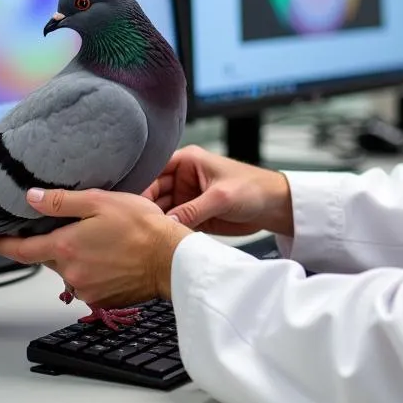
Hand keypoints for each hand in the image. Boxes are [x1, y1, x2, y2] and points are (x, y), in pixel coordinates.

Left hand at [0, 188, 191, 305]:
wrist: (172, 261)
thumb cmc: (143, 229)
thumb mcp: (101, 202)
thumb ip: (63, 201)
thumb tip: (32, 198)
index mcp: (66, 248)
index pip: (21, 250)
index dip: (2, 245)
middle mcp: (71, 273)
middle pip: (50, 258)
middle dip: (58, 243)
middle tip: (82, 227)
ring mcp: (86, 290)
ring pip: (70, 271)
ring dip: (79, 257)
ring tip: (106, 241)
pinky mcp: (102, 300)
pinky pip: (88, 283)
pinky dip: (95, 271)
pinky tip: (114, 257)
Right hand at [144, 145, 293, 237]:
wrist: (273, 206)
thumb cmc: (253, 188)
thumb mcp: (221, 197)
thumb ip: (193, 210)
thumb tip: (166, 224)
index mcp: (187, 161)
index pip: (154, 171)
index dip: (140, 187)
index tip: (128, 205)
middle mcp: (182, 178)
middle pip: (153, 192)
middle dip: (144, 208)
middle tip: (132, 225)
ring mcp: (187, 198)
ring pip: (161, 210)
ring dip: (154, 222)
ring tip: (141, 236)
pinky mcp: (193, 215)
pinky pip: (174, 224)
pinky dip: (167, 232)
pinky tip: (157, 242)